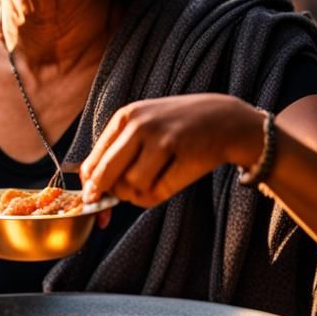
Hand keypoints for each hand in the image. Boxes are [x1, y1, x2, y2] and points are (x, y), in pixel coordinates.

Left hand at [80, 94, 263, 207]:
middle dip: (108, 193)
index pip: (94, 160)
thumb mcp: (143, 125)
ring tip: (151, 182)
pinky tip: (165, 183)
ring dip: (137, 194)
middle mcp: (140, 125)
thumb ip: (117, 150)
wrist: (225, 119)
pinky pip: (157, 191)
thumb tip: (92, 186)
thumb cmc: (177, 127)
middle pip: (107, 175)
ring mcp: (162, 139)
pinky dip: (156, 195)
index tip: (94, 198)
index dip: (91, 185)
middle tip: (119, 198)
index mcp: (125, 117)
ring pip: (132, 186)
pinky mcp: (184, 155)